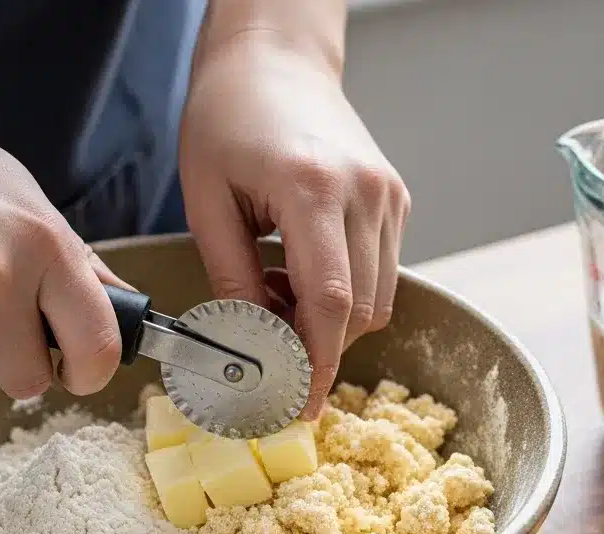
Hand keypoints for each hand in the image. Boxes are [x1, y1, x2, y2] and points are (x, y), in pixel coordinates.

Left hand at [180, 33, 409, 417]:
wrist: (274, 58)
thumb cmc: (229, 117)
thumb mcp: (208, 200)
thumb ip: (233, 280)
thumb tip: (251, 347)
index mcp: (314, 189)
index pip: (330, 303)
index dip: (315, 364)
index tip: (300, 404)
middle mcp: (366, 194)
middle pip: (360, 311)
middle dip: (317, 347)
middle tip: (268, 346)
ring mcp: (389, 196)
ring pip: (377, 300)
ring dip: (331, 322)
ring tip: (278, 297)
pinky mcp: (395, 200)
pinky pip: (382, 274)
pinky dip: (345, 295)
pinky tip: (302, 273)